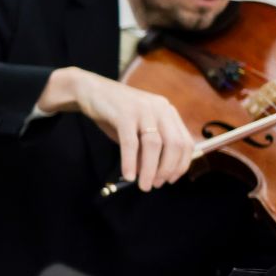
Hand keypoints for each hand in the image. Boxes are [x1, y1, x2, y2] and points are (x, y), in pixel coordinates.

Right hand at [38, 66, 193, 190]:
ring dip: (151, 170)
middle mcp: (160, 109)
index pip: (185, 142)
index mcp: (168, 112)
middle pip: (174, 144)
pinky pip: (130, 142)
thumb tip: (149, 174)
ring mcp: (143, 110)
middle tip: (156, 185)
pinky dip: (130, 162)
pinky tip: (128, 175)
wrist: (90, 90)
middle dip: (167, 169)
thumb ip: (145, 149)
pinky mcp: (124, 113)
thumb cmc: (114, 113)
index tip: (170, 180)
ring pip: (154, 145)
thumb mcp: (135, 130)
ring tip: (144, 185)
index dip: (181, 164)